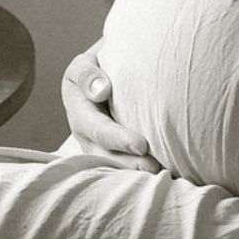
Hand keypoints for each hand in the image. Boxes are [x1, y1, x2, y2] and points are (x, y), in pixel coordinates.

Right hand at [60, 44, 160, 171]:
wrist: (101, 74)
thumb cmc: (95, 67)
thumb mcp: (84, 65)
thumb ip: (87, 75)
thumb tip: (101, 91)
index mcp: (78, 113)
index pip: (97, 129)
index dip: (117, 139)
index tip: (142, 145)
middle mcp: (86, 137)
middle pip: (105, 156)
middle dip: (129, 164)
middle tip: (154, 167)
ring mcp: (99, 147)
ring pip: (114, 165)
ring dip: (135, 171)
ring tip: (160, 173)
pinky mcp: (113, 152)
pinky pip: (123, 164)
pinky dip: (139, 170)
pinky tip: (160, 171)